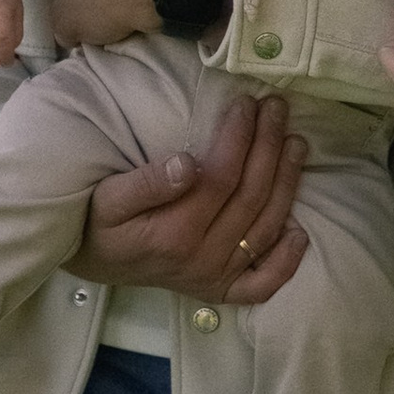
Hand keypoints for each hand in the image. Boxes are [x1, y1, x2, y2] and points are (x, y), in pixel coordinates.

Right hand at [77, 92, 309, 304]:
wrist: (93, 262)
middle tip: (278, 109)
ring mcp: (215, 277)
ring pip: (265, 228)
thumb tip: (188, 164)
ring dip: (287, 184)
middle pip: (251, 197)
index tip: (247, 104)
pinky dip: (286, 261)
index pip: (222, 178)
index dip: (240, 138)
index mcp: (174, 234)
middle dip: (269, 147)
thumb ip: (146, 183)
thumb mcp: (108, 198)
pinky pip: (263, 283)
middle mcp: (202, 259)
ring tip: (297, 143)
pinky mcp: (222, 290)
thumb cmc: (101, 223)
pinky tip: (301, 232)